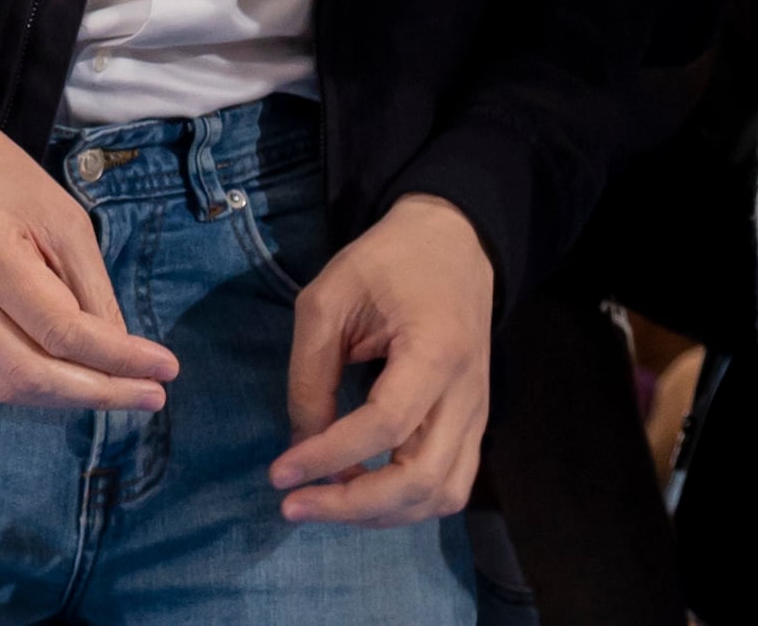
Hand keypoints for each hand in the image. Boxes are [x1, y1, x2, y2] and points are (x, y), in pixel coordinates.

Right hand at [0, 89, 178, 412]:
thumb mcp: (54, 209)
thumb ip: (87, 284)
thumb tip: (118, 351)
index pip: (63, 332)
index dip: (120, 360)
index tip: (167, 369)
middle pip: (31, 377)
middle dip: (99, 395)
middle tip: (148, 395)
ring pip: (2, 386)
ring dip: (65, 396)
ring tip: (111, 388)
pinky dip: (26, 377)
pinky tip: (59, 367)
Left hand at [267, 196, 490, 526]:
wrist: (454, 245)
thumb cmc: (387, 263)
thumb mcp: (328, 297)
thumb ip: (311, 372)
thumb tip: (302, 443)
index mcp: (435, 352)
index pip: (385, 424)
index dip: (329, 456)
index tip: (280, 472)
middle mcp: (468, 395)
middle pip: (422, 479)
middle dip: (353, 505)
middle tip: (294, 505)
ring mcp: (478, 416)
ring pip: (441, 495)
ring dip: (380, 513)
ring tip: (324, 504)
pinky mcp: (474, 426)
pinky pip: (449, 485)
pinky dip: (404, 503)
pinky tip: (360, 493)